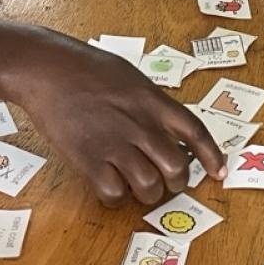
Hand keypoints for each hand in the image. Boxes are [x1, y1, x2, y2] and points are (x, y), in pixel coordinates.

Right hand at [18, 36, 226, 205]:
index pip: (195, 131)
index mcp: (153, 101)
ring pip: (149, 187)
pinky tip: (109, 186)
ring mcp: (114, 143)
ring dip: (147, 193)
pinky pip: (113, 193)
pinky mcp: (87, 159)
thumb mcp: (130, 76)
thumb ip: (151, 102)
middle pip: (176, 168)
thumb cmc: (85, 67)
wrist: (45, 69)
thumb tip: (167, 127)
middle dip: (176, 183)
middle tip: (165, 182)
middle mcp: (139, 124)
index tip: (218, 172)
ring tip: (136, 186)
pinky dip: (116, 197)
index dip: (211, 155)